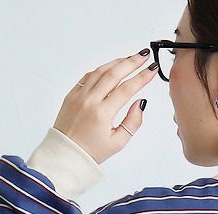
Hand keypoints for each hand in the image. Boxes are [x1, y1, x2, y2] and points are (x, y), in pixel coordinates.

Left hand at [52, 50, 157, 164]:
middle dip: (131, 62)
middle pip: (114, 73)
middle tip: (143, 55)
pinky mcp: (72, 94)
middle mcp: (90, 100)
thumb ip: (132, 122)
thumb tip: (140, 103)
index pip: (127, 89)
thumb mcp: (118, 143)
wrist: (65, 154)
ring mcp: (79, 95)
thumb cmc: (90, 151)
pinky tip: (110, 67)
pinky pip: (88, 76)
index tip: (152, 69)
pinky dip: (101, 69)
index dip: (142, 77)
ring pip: (100, 71)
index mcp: (102, 113)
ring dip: (117, 62)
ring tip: (130, 59)